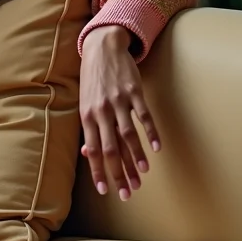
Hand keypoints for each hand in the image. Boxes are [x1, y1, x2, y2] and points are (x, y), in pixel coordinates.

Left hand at [78, 26, 160, 200]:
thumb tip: (89, 154)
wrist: (102, 47)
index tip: (106, 191)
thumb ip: (89, 129)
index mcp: (86, 117)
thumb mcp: (84, 103)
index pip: (93, 151)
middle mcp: (101, 112)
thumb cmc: (92, 80)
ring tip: (144, 175)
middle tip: (130, 192)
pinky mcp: (134, 92)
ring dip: (137, 158)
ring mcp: (118, 102)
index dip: (99, 172)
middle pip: (111, 149)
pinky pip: (144, 117)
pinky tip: (157, 148)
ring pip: (128, 136)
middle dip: (120, 173)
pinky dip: (151, 133)